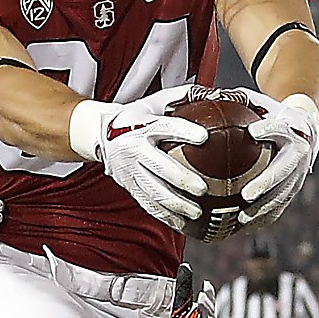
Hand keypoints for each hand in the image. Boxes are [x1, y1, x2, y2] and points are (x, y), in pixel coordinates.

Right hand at [68, 88, 207, 231]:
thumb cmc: (137, 116)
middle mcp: (133, 149)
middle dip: (182, 179)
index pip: (165, 127)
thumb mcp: (155, 101)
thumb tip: (217, 94)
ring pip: (153, 191)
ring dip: (175, 204)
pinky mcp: (129, 186)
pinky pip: (147, 204)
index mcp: (142, 125)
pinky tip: (182, 223)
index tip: (205, 137)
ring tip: (196, 213)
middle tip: (202, 189)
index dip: (185, 132)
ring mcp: (129, 171)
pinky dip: (165, 216)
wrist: (101, 133)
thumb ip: (183, 96)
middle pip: (159, 167)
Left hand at [238, 91, 318, 228]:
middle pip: (284, 171)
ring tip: (242, 219)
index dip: (268, 130)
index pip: (279, 128)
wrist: (305, 128)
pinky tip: (243, 227)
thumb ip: (237, 100)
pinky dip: (264, 217)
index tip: (253, 132)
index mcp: (290, 128)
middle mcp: (299, 152)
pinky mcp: (295, 188)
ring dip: (265, 209)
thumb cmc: (272, 112)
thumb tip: (206, 96)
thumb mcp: (259, 102)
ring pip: (284, 194)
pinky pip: (281, 206)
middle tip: (246, 195)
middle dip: (266, 184)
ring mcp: (300, 173)